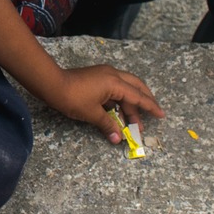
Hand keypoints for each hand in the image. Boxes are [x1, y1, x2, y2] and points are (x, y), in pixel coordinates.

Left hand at [44, 64, 164, 144]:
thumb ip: (107, 125)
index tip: (161, 114)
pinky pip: (114, 88)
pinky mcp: (96, 77)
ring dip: (130, 103)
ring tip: (133, 121)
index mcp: (115, 82)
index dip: (150, 106)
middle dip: (145, 101)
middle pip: (136, 87)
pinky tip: (118, 113)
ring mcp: (104, 74)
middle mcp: (112, 75)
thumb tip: (117, 139)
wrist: (51, 84)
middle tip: (152, 114)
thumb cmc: (72, 98)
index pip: (138, 96)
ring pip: (124, 88)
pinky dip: (119, 100)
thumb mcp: (91, 113)